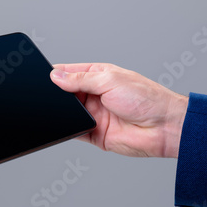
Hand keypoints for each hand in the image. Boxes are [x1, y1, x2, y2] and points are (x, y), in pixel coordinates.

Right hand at [50, 63, 187, 157]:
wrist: (163, 128)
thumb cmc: (146, 99)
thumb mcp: (109, 80)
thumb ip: (81, 79)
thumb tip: (56, 76)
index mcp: (98, 76)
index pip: (70, 72)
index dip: (56, 73)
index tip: (43, 75)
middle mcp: (95, 94)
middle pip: (66, 92)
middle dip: (57, 93)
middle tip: (48, 93)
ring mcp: (94, 114)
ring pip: (68, 112)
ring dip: (62, 111)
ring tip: (59, 109)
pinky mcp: (94, 133)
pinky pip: (73, 130)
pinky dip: (66, 128)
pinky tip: (65, 124)